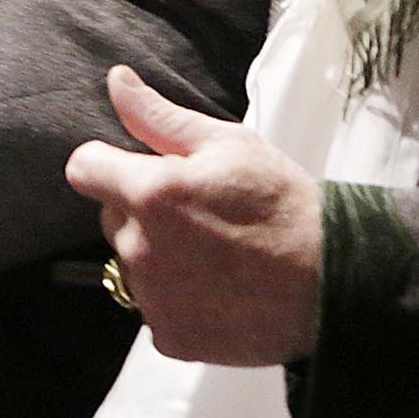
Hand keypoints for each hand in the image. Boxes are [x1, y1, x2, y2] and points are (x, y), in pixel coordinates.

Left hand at [64, 64, 321, 364]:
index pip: (84, 168)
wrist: (334, 283)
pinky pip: (155, 308)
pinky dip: (178, 301)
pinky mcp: (169, 337)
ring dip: (159, 258)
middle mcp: (140, 249)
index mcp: (149, 194)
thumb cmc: (283, 205)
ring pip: (133, 265)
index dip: (109, 165)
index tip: (141, 171)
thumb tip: (115, 80)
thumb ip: (159, 117)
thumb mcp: (229, 145)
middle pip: (112, 218)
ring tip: (216, 257)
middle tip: (200, 216)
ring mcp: (152, 298)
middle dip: (142, 211)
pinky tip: (219, 292)